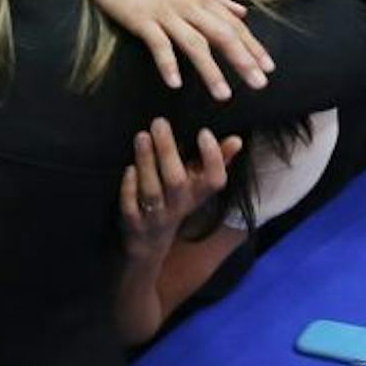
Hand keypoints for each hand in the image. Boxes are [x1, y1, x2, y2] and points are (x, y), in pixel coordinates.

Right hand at [85, 0, 271, 97]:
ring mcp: (166, 13)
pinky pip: (158, 44)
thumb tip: (242, 12)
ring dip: (210, 70)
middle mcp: (189, 5)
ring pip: (195, 44)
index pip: (234, 24)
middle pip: (222, 35)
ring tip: (223, 95)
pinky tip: (175, 83)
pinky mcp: (142, 19)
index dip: (252, 46)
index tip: (268, 67)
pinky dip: (167, 63)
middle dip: (242, 60)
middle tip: (259, 84)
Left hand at [119, 118, 242, 257]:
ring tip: (142, 136)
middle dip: (168, 150)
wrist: (150, 242)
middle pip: (177, 181)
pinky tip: (129, 169)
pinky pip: (131, 207)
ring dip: (146, 163)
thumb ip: (216, 162)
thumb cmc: (176, 201)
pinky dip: (130, 188)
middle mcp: (179, 206)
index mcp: (198, 194)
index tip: (203, 132)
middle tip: (159, 123)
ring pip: (152, 192)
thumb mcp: (197, 185)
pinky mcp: (134, 223)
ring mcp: (156, 216)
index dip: (212, 158)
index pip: (214, 180)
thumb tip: (236, 140)